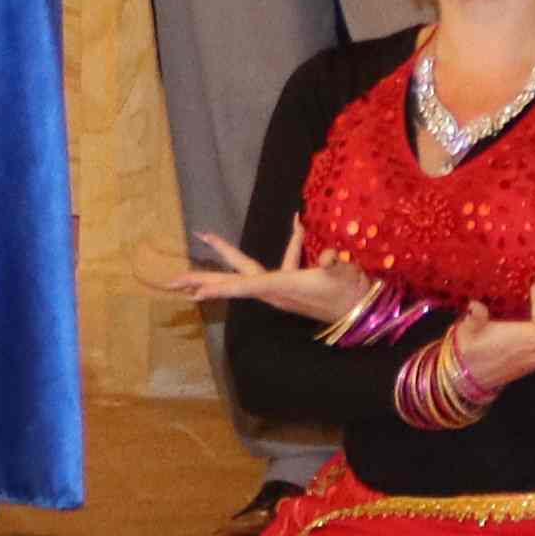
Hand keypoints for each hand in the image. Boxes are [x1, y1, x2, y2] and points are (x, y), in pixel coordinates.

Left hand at [163, 234, 372, 326]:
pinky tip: (297, 225)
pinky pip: (266, 268)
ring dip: (218, 268)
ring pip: (242, 275)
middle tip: (173, 281)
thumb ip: (331, 263)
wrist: (360, 311)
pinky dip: (272, 250)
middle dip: (203, 280)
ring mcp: (277, 290)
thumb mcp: (340, 274)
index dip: (220, 287)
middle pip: (232, 281)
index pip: (245, 285)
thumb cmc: (348, 292)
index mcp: (281, 286)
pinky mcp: (285, 287)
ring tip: (196, 260)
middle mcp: (273, 290)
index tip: (194, 290)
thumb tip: (328, 257)